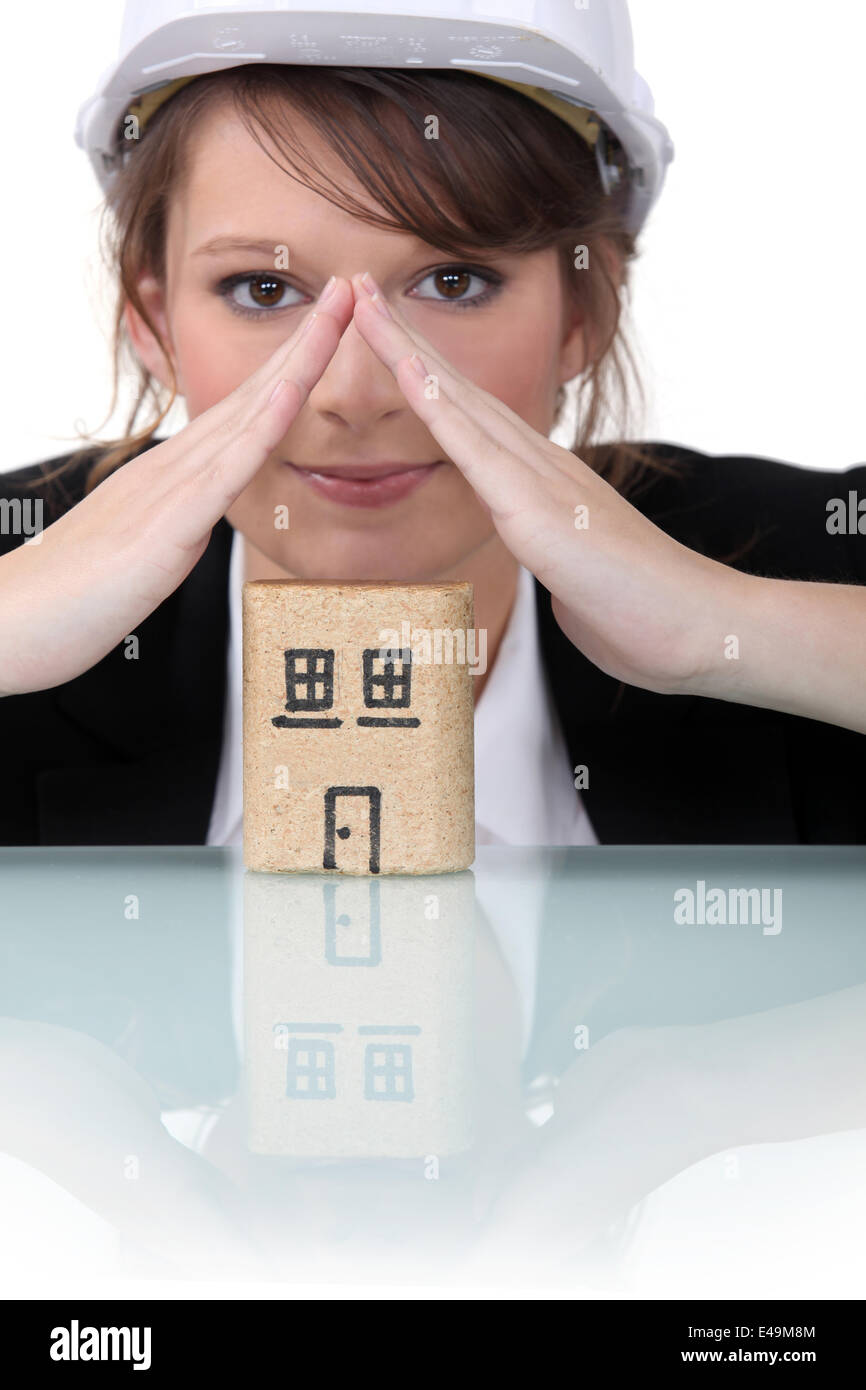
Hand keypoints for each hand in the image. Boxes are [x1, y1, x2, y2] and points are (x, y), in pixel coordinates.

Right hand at [0, 278, 354, 695]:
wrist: (15, 620)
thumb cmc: (74, 596)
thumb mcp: (143, 553)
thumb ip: (175, 529)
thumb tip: (196, 521)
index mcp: (172, 475)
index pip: (242, 410)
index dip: (287, 366)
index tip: (327, 329)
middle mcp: (174, 466)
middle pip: (252, 392)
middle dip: (305, 340)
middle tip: (347, 287)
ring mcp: (170, 487)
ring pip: (248, 412)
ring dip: (299, 360)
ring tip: (338, 309)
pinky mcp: (169, 523)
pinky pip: (226, 468)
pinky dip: (264, 426)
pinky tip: (294, 392)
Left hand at [350, 272, 735, 697]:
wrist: (694, 624)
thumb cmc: (638, 608)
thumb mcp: (573, 571)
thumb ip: (550, 549)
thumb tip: (541, 551)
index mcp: (542, 480)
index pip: (471, 417)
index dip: (426, 373)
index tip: (386, 337)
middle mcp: (540, 464)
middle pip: (460, 390)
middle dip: (406, 338)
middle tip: (360, 289)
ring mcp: (541, 480)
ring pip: (461, 403)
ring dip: (408, 352)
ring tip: (366, 305)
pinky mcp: (538, 512)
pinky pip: (476, 450)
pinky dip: (436, 408)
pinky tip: (405, 371)